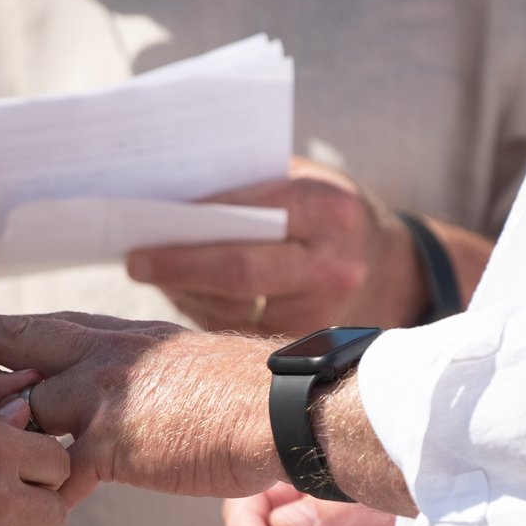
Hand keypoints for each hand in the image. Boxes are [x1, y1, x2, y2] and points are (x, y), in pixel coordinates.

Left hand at [0, 305, 284, 502]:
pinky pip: (55, 473)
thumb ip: (138, 387)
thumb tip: (125, 406)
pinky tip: (6, 522)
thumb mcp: (180, 376)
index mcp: (113, 337)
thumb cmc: (247, 398)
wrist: (287, 410)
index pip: (29, 325)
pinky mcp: (112, 440)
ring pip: (16, 406)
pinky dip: (33, 499)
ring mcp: (101, 394)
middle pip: (3, 340)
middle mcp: (99, 354)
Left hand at [125, 157, 482, 334]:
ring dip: (183, 291)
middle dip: (181, 266)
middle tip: (135, 261)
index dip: (201, 221)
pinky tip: (180, 291)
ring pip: (232, 309)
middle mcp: (332, 267)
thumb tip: (171, 194)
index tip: (151, 221)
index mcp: (331, 212)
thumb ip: (253, 183)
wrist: (390, 271)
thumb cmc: (328, 213)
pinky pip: (237, 330)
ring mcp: (320, 314)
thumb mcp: (306, 180)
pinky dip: (202, 309)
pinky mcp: (303, 344)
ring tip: (150, 272)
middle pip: (241, 273)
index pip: (257, 214)